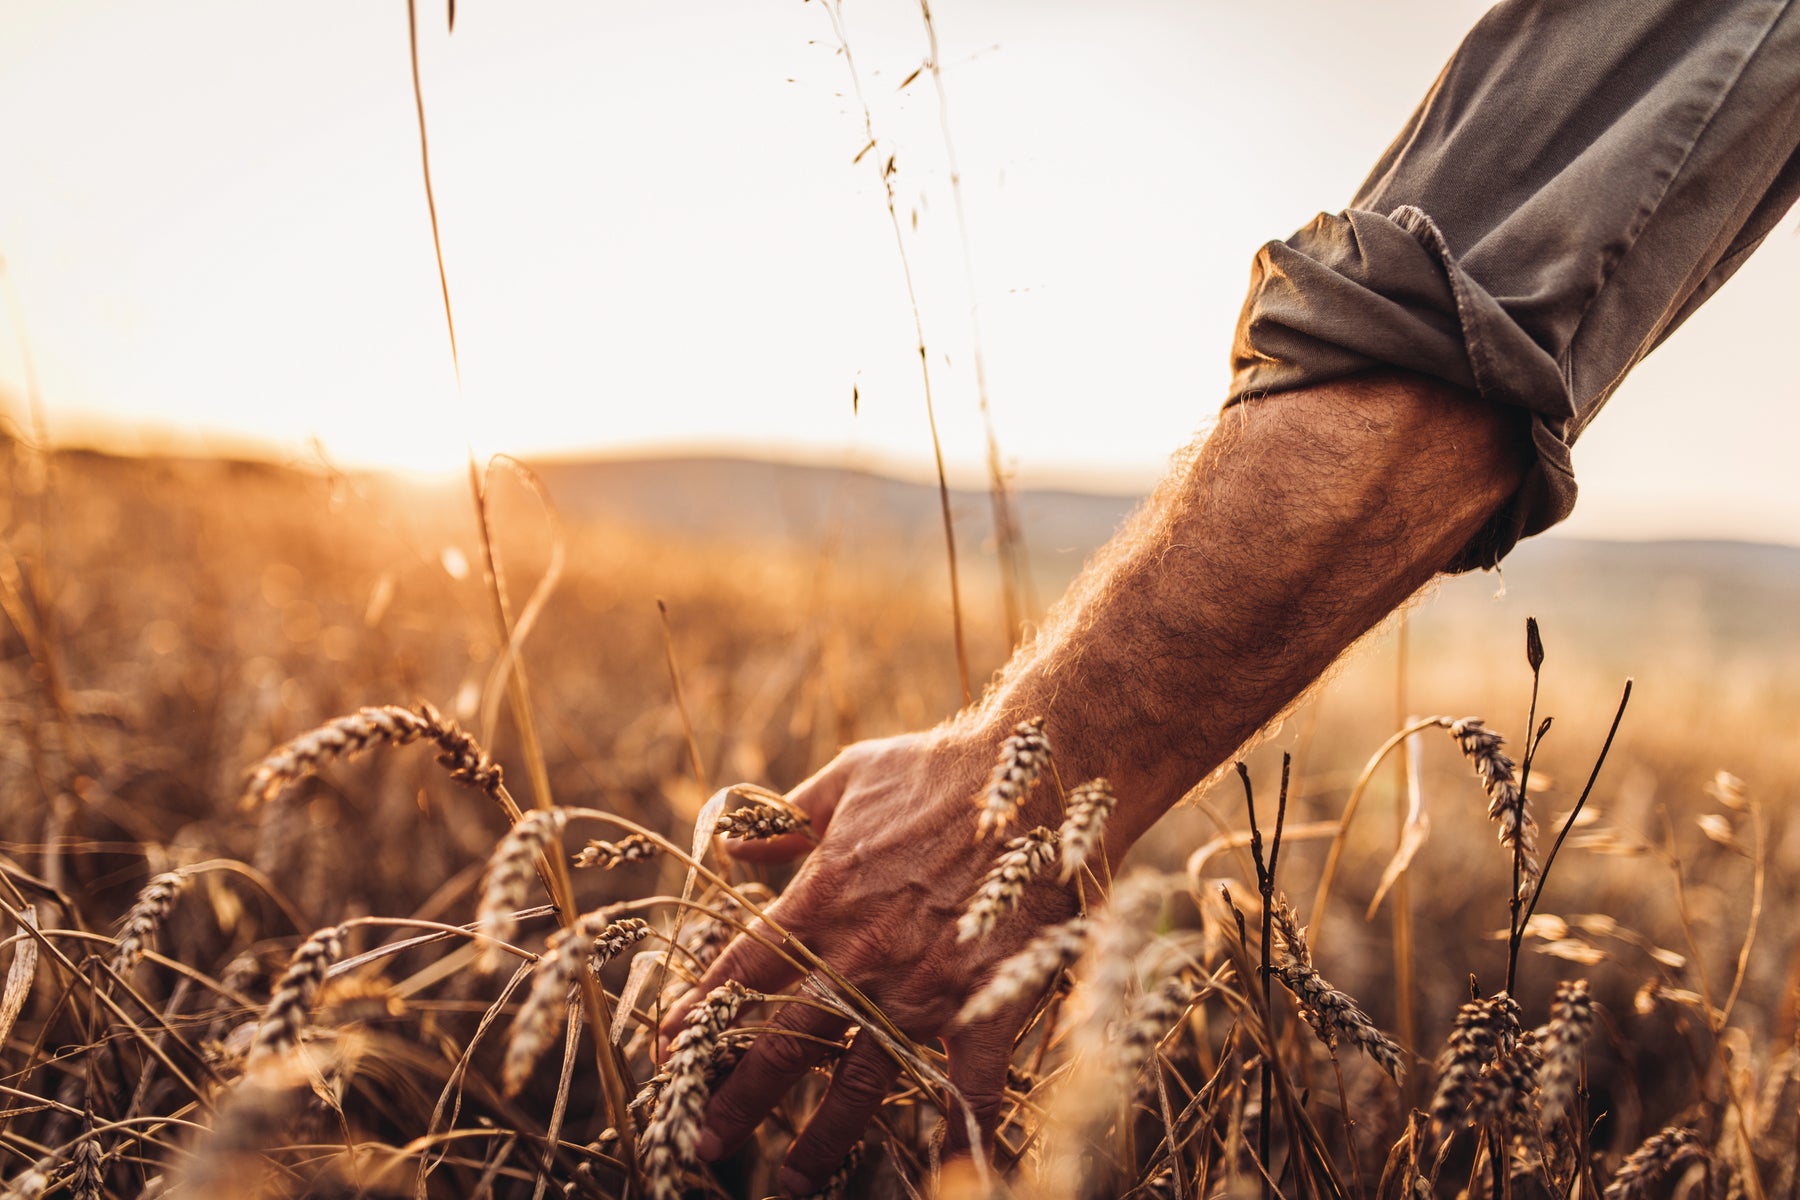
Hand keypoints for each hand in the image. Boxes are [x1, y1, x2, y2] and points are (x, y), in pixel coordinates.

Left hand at [658, 726, 1075, 1194]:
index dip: (700, 1016)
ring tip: (793, 1179)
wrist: (1038, 771)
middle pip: (783, 1044)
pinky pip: (972, 1081)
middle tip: (701, 1144)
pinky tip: (953, 1171)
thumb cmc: (939, 770)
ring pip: (861, 1080)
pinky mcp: (987, 1000)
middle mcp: (863, 955)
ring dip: (823, 1137)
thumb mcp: (846, 778)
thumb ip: (785, 818)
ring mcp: (926, 986)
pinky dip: (962, 1128)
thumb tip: (731, 843)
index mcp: (822, 899)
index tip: (668, 1052)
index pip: (742, 972)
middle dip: (737, 1099)